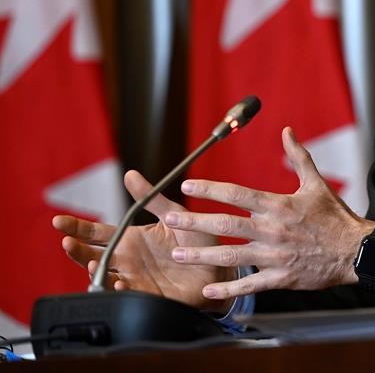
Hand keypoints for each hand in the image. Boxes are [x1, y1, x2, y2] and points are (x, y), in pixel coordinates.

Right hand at [53, 171, 233, 310]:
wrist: (220, 267)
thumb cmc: (198, 241)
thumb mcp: (175, 214)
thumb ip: (152, 198)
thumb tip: (130, 174)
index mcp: (132, 239)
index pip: (97, 233)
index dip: (77, 227)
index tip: (59, 221)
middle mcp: (129, 260)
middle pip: (93, 255)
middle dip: (77, 250)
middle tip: (67, 243)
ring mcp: (137, 278)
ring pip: (105, 277)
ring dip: (95, 271)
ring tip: (89, 262)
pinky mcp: (150, 294)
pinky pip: (130, 294)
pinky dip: (122, 289)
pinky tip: (119, 282)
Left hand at [163, 127, 374, 300]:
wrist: (355, 251)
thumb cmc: (335, 217)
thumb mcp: (317, 183)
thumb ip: (299, 157)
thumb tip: (287, 131)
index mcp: (279, 205)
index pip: (237, 193)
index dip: (210, 188)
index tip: (187, 185)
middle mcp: (273, 229)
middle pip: (225, 224)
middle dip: (194, 220)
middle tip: (170, 218)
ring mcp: (275, 255)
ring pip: (230, 255)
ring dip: (201, 254)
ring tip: (177, 252)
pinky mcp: (281, 277)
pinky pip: (250, 284)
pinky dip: (227, 287)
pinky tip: (207, 289)